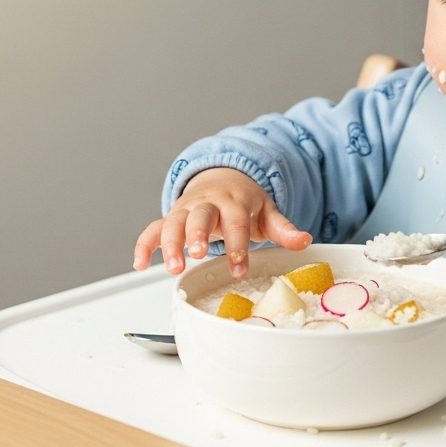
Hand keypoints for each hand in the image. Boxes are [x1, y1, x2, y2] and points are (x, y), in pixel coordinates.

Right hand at [133, 167, 311, 277]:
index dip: (237, 246)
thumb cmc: (244, 202)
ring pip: (173, 222)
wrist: (224, 178)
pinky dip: (144, 245)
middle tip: (198, 254)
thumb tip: (305, 240)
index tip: (239, 268)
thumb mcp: (267, 212)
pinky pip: (153, 228)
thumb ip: (284, 228)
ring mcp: (186, 208)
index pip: (235, 223)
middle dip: (196, 235)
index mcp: (233, 200)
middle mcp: (207, 202)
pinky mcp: (171, 216)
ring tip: (172, 267)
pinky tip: (140, 264)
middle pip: (199, 215)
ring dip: (170, 243)